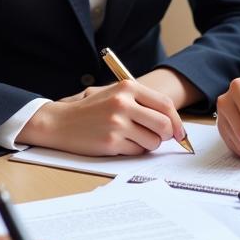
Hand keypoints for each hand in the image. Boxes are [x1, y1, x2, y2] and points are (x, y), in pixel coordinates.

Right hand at [18, 80, 185, 154]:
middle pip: (164, 124)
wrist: (60, 121)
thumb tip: (171, 121)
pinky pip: (137, 151)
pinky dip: (135, 150)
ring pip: (153, 141)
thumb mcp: (114, 93)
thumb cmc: (91, 109)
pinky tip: (120, 143)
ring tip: (134, 138)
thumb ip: (141, 102)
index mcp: (127, 87)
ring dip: (149, 144)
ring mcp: (117, 123)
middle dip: (168, 135)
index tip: (180, 132)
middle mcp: (123, 103)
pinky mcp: (111, 142)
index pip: (165, 104)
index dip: (177, 121)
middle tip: (162, 138)